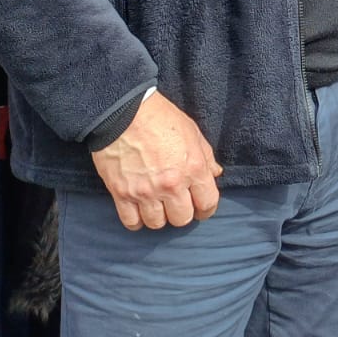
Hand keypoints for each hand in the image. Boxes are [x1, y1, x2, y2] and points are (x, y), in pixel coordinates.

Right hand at [90, 91, 222, 230]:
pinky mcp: (121, 194)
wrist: (123, 112)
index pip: (207, 204)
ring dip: (159, 216)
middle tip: (178, 204)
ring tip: (158, 205)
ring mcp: (145, 192)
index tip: (201, 208)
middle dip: (182, 213)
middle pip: (182, 219)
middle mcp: (171, 185)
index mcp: (193, 169)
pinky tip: (140, 210)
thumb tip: (215, 175)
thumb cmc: (161, 118)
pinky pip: (131, 222)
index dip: (206, 209)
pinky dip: (137, 220)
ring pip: (157, 224)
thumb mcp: (193, 133)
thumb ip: (206, 157)